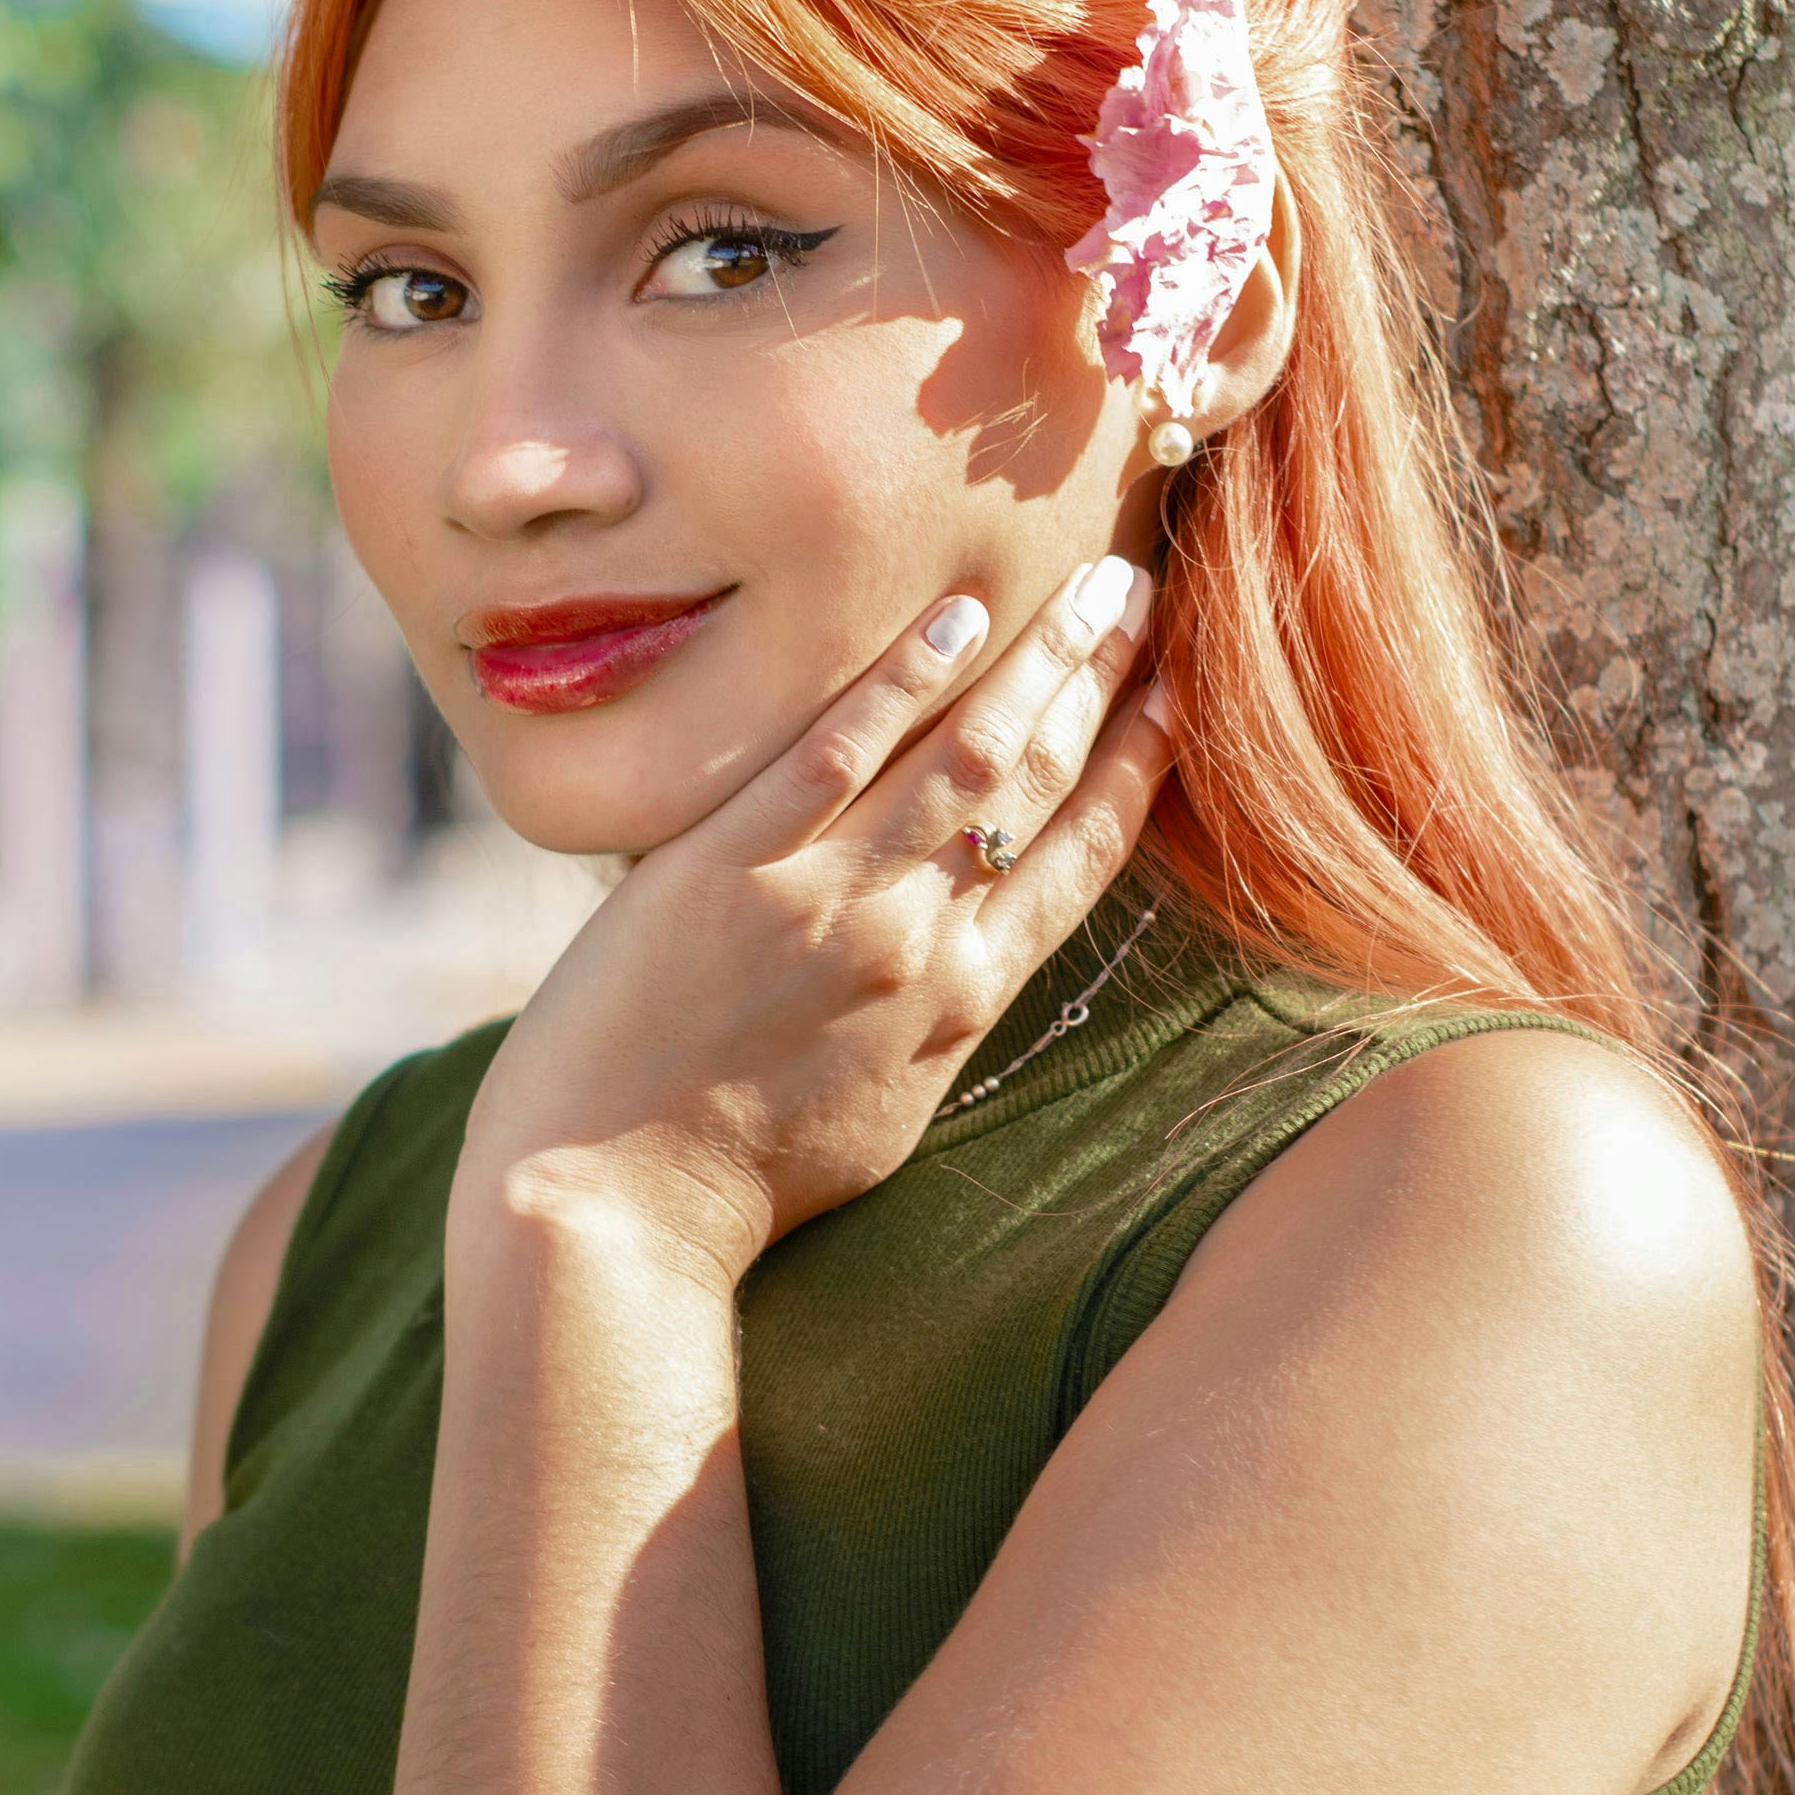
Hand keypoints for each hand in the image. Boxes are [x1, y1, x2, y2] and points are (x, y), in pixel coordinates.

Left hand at [458, 555, 1176, 1276]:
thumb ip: (931, 1025)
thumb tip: (965, 964)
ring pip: (968, 756)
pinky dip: (905, 680)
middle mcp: (921, 944)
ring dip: (1040, 657)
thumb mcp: (879, 1115)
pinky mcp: (734, 870)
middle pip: (1042, 787)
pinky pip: (838, 752)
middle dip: (1105, 680)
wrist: (617, 1213)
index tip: (1177, 693)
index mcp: (962, 1006)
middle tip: (1146, 591)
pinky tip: (955, 617)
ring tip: (1087, 580)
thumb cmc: (735, 1181)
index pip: (1082, 859)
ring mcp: (832, 902)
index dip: (1139, 766)